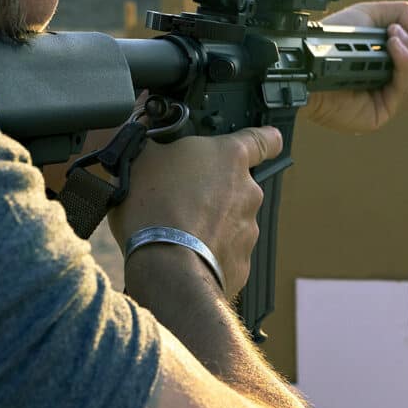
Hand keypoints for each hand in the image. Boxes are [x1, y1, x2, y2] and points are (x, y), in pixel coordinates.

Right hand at [109, 126, 282, 295]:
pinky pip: (224, 252)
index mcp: (229, 157)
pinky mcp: (241, 263)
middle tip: (179, 197)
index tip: (267, 141)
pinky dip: (208, 253)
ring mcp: (248, 229)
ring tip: (174, 230)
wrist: (166, 268)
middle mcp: (248, 191)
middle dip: (213, 190)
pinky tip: (181, 254)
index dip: (265, 139)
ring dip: (209, 223)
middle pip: (236, 184)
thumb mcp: (140, 159)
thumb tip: (141, 138)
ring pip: (230, 220)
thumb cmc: (155, 208)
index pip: (264, 140)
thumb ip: (151, 143)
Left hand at [304, 0, 407, 132]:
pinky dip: (406, 66)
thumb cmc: (330, 39)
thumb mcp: (369, 14)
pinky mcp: (379, 114)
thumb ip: (401, 14)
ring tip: (394, 39)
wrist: (308, 56)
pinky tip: (393, 48)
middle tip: (398, 33)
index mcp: (391, 69)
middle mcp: (390, 88)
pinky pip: (405, 92)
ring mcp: (386, 103)